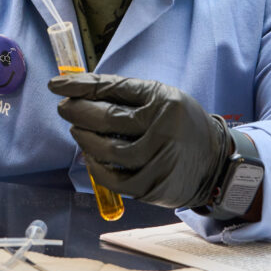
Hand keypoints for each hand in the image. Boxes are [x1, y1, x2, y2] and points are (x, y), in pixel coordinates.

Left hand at [50, 73, 231, 209]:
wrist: (214, 161)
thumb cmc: (179, 123)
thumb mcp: (162, 98)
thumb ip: (125, 95)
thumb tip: (79, 91)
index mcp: (164, 101)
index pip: (114, 89)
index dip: (81, 86)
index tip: (56, 84)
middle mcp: (163, 129)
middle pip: (107, 119)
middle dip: (77, 111)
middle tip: (64, 107)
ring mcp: (159, 160)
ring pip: (107, 150)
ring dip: (84, 138)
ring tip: (77, 130)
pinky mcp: (153, 186)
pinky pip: (114, 178)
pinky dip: (95, 167)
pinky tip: (90, 155)